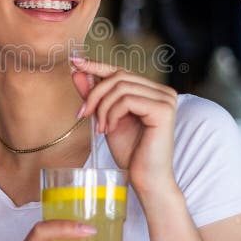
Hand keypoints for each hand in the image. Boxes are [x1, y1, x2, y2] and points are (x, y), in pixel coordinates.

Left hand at [70, 55, 177, 194]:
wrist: (145, 179)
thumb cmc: (130, 152)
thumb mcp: (106, 119)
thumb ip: (95, 96)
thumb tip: (77, 71)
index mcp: (152, 91)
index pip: (121, 71)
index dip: (97, 64)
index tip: (75, 61)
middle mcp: (162, 91)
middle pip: (119, 76)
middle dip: (95, 94)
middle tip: (83, 115)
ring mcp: (165, 99)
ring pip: (121, 87)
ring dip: (102, 107)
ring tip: (100, 128)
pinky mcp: (163, 109)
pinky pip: (127, 100)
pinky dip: (112, 114)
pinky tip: (110, 130)